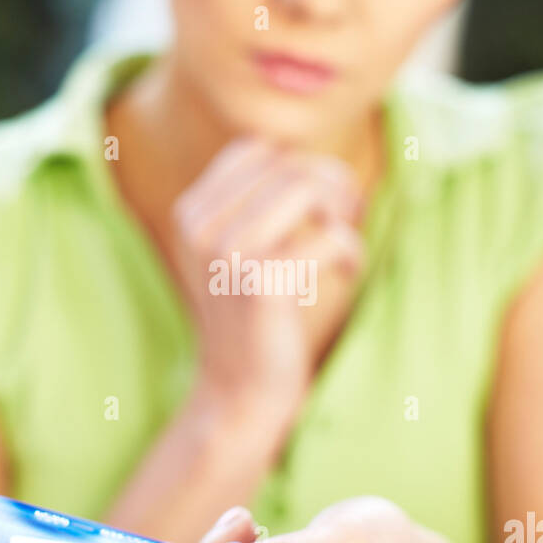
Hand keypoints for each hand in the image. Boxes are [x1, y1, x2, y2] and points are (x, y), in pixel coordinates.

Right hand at [172, 138, 364, 425]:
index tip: (323, 199)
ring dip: (342, 211)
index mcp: (190, 214)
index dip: (301, 165)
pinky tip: (348, 272)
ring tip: (344, 242)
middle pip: (287, 166)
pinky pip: (329, 238)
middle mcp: (200, 228)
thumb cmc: (253, 318)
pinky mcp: (261, 285)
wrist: (239, 391)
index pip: (256, 150)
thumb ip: (260, 206)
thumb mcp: (238, 254)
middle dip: (332, 185)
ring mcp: (227, 255)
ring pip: (306, 189)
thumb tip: (325, 167)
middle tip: (349, 217)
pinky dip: (351, 252)